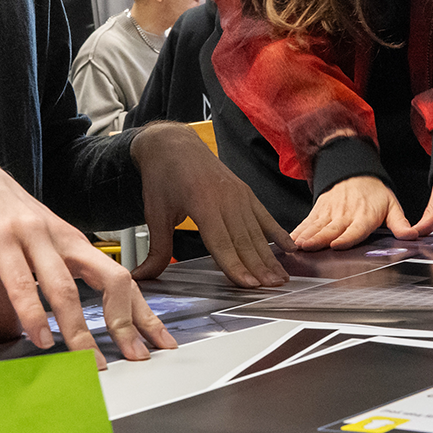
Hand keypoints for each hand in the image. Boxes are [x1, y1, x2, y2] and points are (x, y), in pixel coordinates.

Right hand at [0, 145, 174, 366]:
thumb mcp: (20, 260)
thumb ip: (24, 301)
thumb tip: (20, 336)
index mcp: (75, 245)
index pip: (122, 281)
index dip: (143, 313)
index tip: (159, 340)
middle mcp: (63, 240)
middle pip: (111, 280)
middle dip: (126, 321)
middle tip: (134, 355)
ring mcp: (34, 237)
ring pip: (66, 286)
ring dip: (79, 328)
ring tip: (88, 359)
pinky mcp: (1, 239)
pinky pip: (21, 282)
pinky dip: (33, 314)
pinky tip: (41, 336)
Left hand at [129, 123, 290, 286]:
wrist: (172, 144)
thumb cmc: (162, 176)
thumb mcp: (154, 213)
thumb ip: (157, 248)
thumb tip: (143, 276)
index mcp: (202, 202)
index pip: (221, 242)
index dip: (235, 265)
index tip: (248, 284)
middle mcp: (226, 197)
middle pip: (244, 240)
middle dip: (259, 267)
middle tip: (271, 288)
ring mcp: (238, 194)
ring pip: (257, 232)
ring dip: (270, 257)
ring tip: (280, 278)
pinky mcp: (245, 192)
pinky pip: (264, 216)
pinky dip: (278, 232)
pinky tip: (289, 247)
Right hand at [293, 175, 413, 250]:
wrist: (355, 172)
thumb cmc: (374, 194)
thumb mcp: (392, 206)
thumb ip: (400, 224)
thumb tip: (411, 235)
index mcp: (364, 216)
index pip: (355, 230)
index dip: (346, 238)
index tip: (337, 244)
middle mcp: (345, 215)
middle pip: (331, 229)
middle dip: (318, 239)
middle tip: (307, 247)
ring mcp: (330, 212)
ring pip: (316, 226)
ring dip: (305, 236)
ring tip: (296, 245)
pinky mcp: (318, 210)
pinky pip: (307, 222)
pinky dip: (298, 231)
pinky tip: (290, 239)